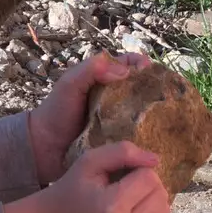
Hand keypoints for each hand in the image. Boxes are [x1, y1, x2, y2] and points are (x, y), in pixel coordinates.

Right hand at [4, 142, 169, 212]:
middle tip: (122, 184)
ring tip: (126, 197)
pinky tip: (127, 211)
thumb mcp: (90, 161)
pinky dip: (147, 212)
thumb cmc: (71, 189)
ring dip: (150, 197)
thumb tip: (156, 161)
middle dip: (146, 183)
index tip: (116, 175)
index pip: (149, 178)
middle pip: (160, 194)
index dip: (135, 169)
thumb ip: (123, 152)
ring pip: (164, 209)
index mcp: (112, 208)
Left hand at [27, 50, 154, 183]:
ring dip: (155, 114)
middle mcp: (115, 99)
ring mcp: (118, 121)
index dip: (141, 64)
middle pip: (142, 89)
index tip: (147, 70)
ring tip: (167, 116)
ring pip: (143, 113)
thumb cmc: (55, 112)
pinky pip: (136, 136)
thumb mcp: (69, 83)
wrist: (44, 148)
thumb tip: (123, 71)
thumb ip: (92, 70)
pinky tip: (158, 138)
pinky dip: (147, 136)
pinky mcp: (118, 142)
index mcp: (104, 80)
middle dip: (155, 89)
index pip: (129, 65)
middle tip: (165, 94)